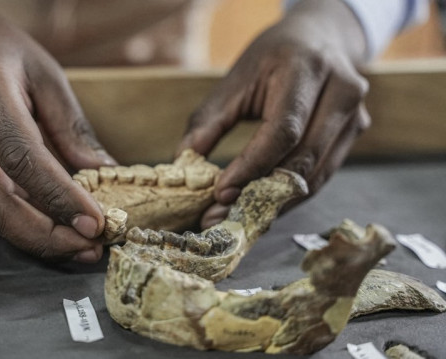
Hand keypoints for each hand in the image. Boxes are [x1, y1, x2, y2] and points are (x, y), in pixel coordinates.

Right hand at [0, 0, 115, 261]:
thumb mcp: (44, 71)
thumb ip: (70, 125)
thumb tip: (103, 173)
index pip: (21, 155)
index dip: (58, 196)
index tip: (96, 223)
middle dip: (42, 236)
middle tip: (89, 249)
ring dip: (33, 238)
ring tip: (80, 248)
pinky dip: (21, 221)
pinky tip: (55, 229)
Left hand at [177, 0, 370, 227]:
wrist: (319, 37)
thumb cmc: (272, 58)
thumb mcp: (236, 79)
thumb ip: (209, 120)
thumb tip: (183, 162)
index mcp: (307, 69)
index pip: (283, 130)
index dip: (252, 166)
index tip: (221, 192)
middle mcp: (341, 92)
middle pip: (302, 158)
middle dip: (259, 193)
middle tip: (220, 216)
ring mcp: (356, 115)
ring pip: (315, 175)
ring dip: (274, 203)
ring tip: (235, 218)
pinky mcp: (355, 134)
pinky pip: (321, 176)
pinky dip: (289, 196)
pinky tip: (260, 207)